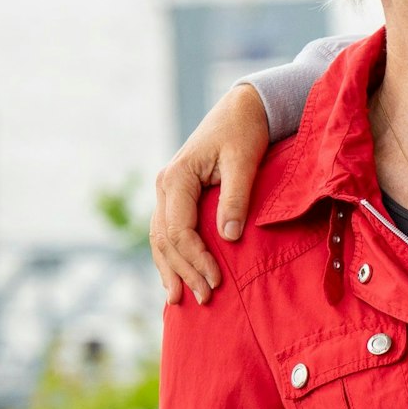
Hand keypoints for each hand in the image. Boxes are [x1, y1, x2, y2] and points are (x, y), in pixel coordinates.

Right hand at [150, 84, 271, 304]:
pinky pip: (168, 231)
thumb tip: (228, 237)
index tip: (216, 281)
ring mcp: (168, 191)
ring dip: (172, 269)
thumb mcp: (244, 160)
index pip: (179, 230)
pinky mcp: (178, 195)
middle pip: (166, 239)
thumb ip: (236, 197)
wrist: (242, 108)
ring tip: (180, 300)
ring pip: (161, 238)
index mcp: (176, 178)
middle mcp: (165, 185)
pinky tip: (176, 277)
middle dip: (183, 271)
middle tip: (204, 299)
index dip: (196, 259)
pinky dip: (171, 256)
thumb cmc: (245, 131)